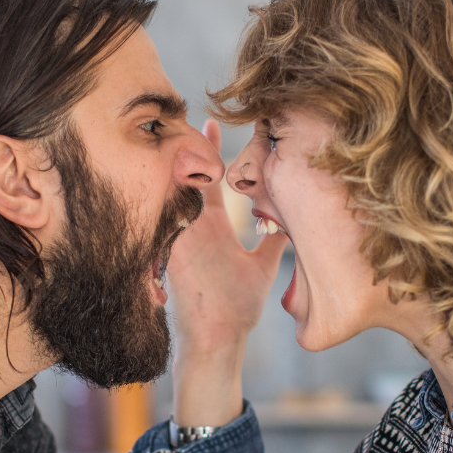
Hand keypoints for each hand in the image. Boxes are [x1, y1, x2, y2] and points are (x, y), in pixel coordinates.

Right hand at [166, 120, 287, 427]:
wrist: (218, 343)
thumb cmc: (236, 310)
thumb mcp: (261, 268)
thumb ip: (274, 243)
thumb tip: (290, 223)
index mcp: (210, 227)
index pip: (209, 179)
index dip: (210, 151)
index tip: (214, 122)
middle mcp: (191, 228)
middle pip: (184, 175)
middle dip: (182, 144)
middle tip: (181, 109)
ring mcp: (178, 238)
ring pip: (170, 190)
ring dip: (171, 159)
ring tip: (172, 123)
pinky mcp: (169, 252)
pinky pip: (162, 216)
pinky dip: (164, 191)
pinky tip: (165, 161)